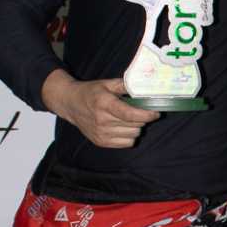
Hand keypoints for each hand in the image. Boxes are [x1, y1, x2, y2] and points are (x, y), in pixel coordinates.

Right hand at [41, 69, 159, 147]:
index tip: (156, 112)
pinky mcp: (101, 142)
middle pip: (135, 125)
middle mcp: (102, 120)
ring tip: (129, 119)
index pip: (130, 114)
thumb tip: (145, 86)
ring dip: (136, 127)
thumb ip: (126, 85)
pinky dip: (129, 136)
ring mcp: (101, 133)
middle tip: (140, 111)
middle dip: (142, 118)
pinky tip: (123, 127)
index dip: (147, 115)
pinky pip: (127, 143)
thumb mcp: (107, 84)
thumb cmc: (91, 92)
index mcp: (104, 103)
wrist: (70, 104)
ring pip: (133, 135)